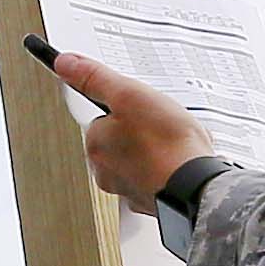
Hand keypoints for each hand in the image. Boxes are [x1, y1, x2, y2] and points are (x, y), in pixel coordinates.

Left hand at [44, 46, 212, 210]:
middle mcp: (106, 172)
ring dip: (157, 148)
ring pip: (140, 158)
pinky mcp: (153, 201)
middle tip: (161, 122)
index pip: (101, 118)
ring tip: (175, 141)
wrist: (199, 185)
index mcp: (95, 145)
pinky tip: (182, 159)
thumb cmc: (167, 144)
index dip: (125, 107)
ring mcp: (130, 189)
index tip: (140, 106)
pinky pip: (158, 175)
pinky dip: (168, 167)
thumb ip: (94, 78)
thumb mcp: (128, 94)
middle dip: (141, 129)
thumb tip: (65, 64)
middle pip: (121, 138)